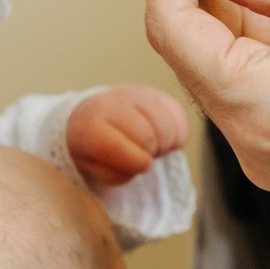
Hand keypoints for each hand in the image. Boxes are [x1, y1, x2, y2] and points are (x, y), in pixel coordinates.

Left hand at [65, 84, 190, 188]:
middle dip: (150, 151)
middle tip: (144, 155)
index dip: (134, 161)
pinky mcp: (159, 94)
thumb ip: (114, 174)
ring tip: (153, 147)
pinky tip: (163, 137)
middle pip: (146, 134)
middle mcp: (114, 104)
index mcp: (91, 126)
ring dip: (165, 142)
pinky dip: (177, 133)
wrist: (98, 117)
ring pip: (166, 124)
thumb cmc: (96, 149)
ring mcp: (138, 95)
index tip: (141, 165)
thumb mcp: (94, 168)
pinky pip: (178, 115)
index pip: (114, 145)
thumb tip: (144, 163)